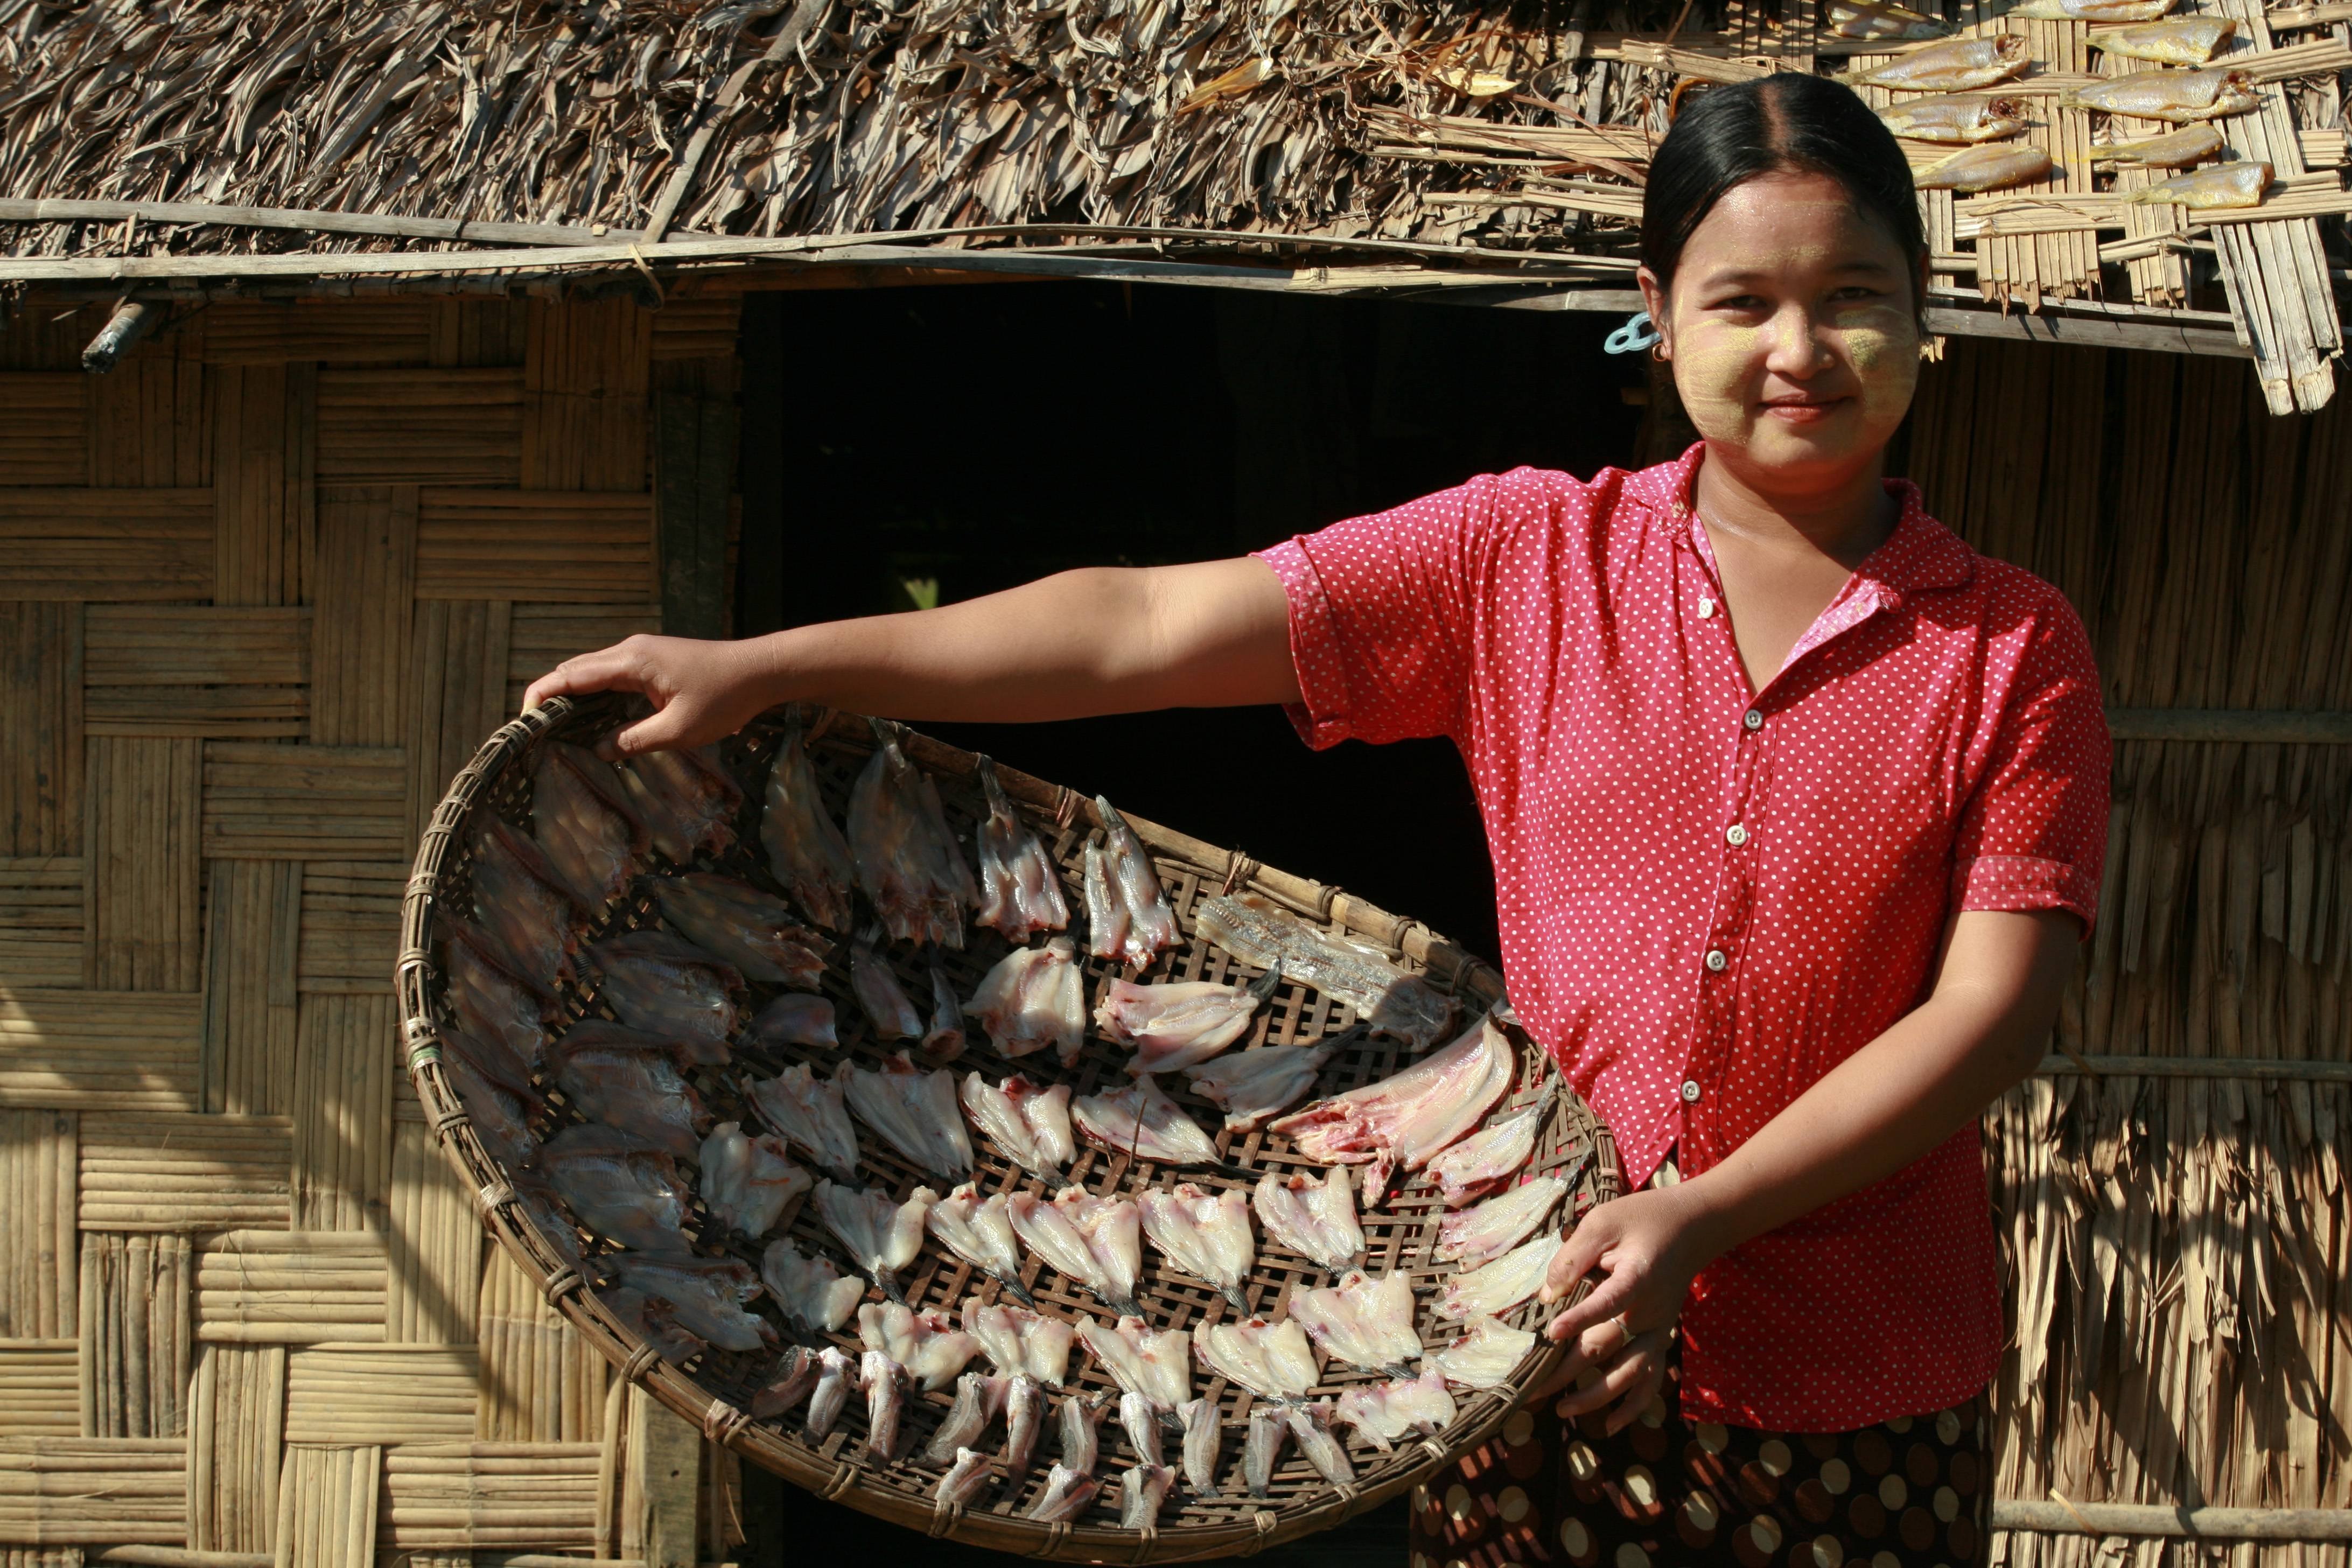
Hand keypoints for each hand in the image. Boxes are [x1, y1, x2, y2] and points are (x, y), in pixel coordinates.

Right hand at [521, 634, 774, 757]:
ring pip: (592, 670)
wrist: (760, 670)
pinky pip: (611, 674)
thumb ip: (636, 741)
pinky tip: (591, 718)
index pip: (572, 676)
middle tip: (534, 730)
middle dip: (551, 696)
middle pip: (575, 670)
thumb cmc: (726, 699)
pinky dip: (594, 692)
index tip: (523, 718)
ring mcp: (641, 652)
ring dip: (572, 695)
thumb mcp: (680, 730)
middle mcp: (630, 650)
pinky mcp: (651, 660)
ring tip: (554, 726)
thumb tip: (601, 751)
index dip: (543, 695)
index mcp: (632, 661)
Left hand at [1531, 1182, 1726, 1434]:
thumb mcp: (1603, 1221)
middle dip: (1569, 1370)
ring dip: (1598, 1396)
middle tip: (1532, 1389)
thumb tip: (1547, 1295)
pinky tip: (1611, 1424)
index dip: (1579, 1318)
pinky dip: (1635, 1405)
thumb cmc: (1641, 1219)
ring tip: (1563, 1408)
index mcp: (1637, 1277)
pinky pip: (1651, 1379)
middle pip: (1608, 1346)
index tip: (1550, 1333)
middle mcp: (1651, 1311)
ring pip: (1632, 1373)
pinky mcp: (1661, 1337)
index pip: (1607, 1303)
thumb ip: (1574, 1256)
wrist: (1691, 1227)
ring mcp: (1659, 1329)